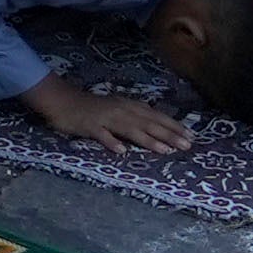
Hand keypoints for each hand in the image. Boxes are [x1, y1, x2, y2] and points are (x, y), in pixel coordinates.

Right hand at [17, 75, 195, 155]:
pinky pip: (102, 135)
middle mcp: (121, 110)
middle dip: (169, 134)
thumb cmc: (91, 107)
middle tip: (187, 145)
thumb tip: (155, 127)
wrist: (62, 101)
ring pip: (130, 130)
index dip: (173, 126)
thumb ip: (134, 117)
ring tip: (165, 150)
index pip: (155, 116)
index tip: (191, 135)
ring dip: (148, 140)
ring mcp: (105, 118)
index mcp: (128, 106)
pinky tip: (121, 152)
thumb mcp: (116, 108)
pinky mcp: (90, 126)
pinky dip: (112, 142)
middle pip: (148, 123)